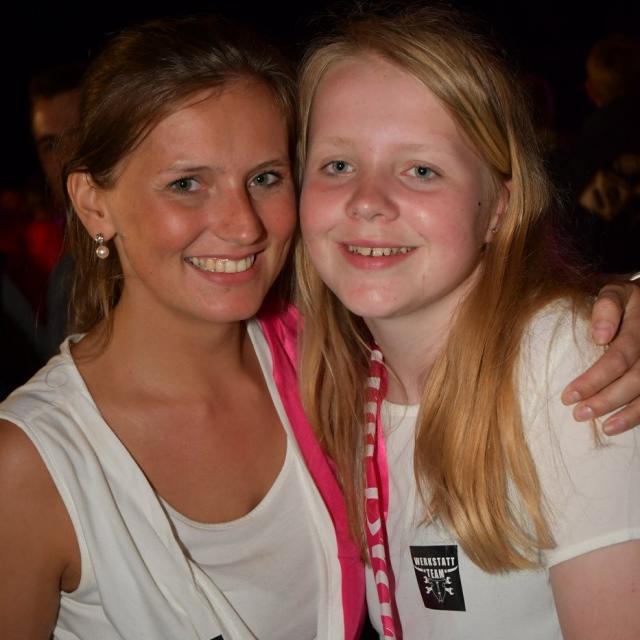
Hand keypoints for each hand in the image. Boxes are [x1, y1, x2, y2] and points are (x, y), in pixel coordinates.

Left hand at [562, 281, 639, 433]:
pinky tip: (619, 425)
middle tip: (578, 414)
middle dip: (606, 400)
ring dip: (628, 414)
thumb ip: (606, 308)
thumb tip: (600, 336)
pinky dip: (638, 415)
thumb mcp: (616, 292)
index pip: (619, 357)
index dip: (594, 379)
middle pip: (636, 379)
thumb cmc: (627, 300)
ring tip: (603, 427)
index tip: (568, 396)